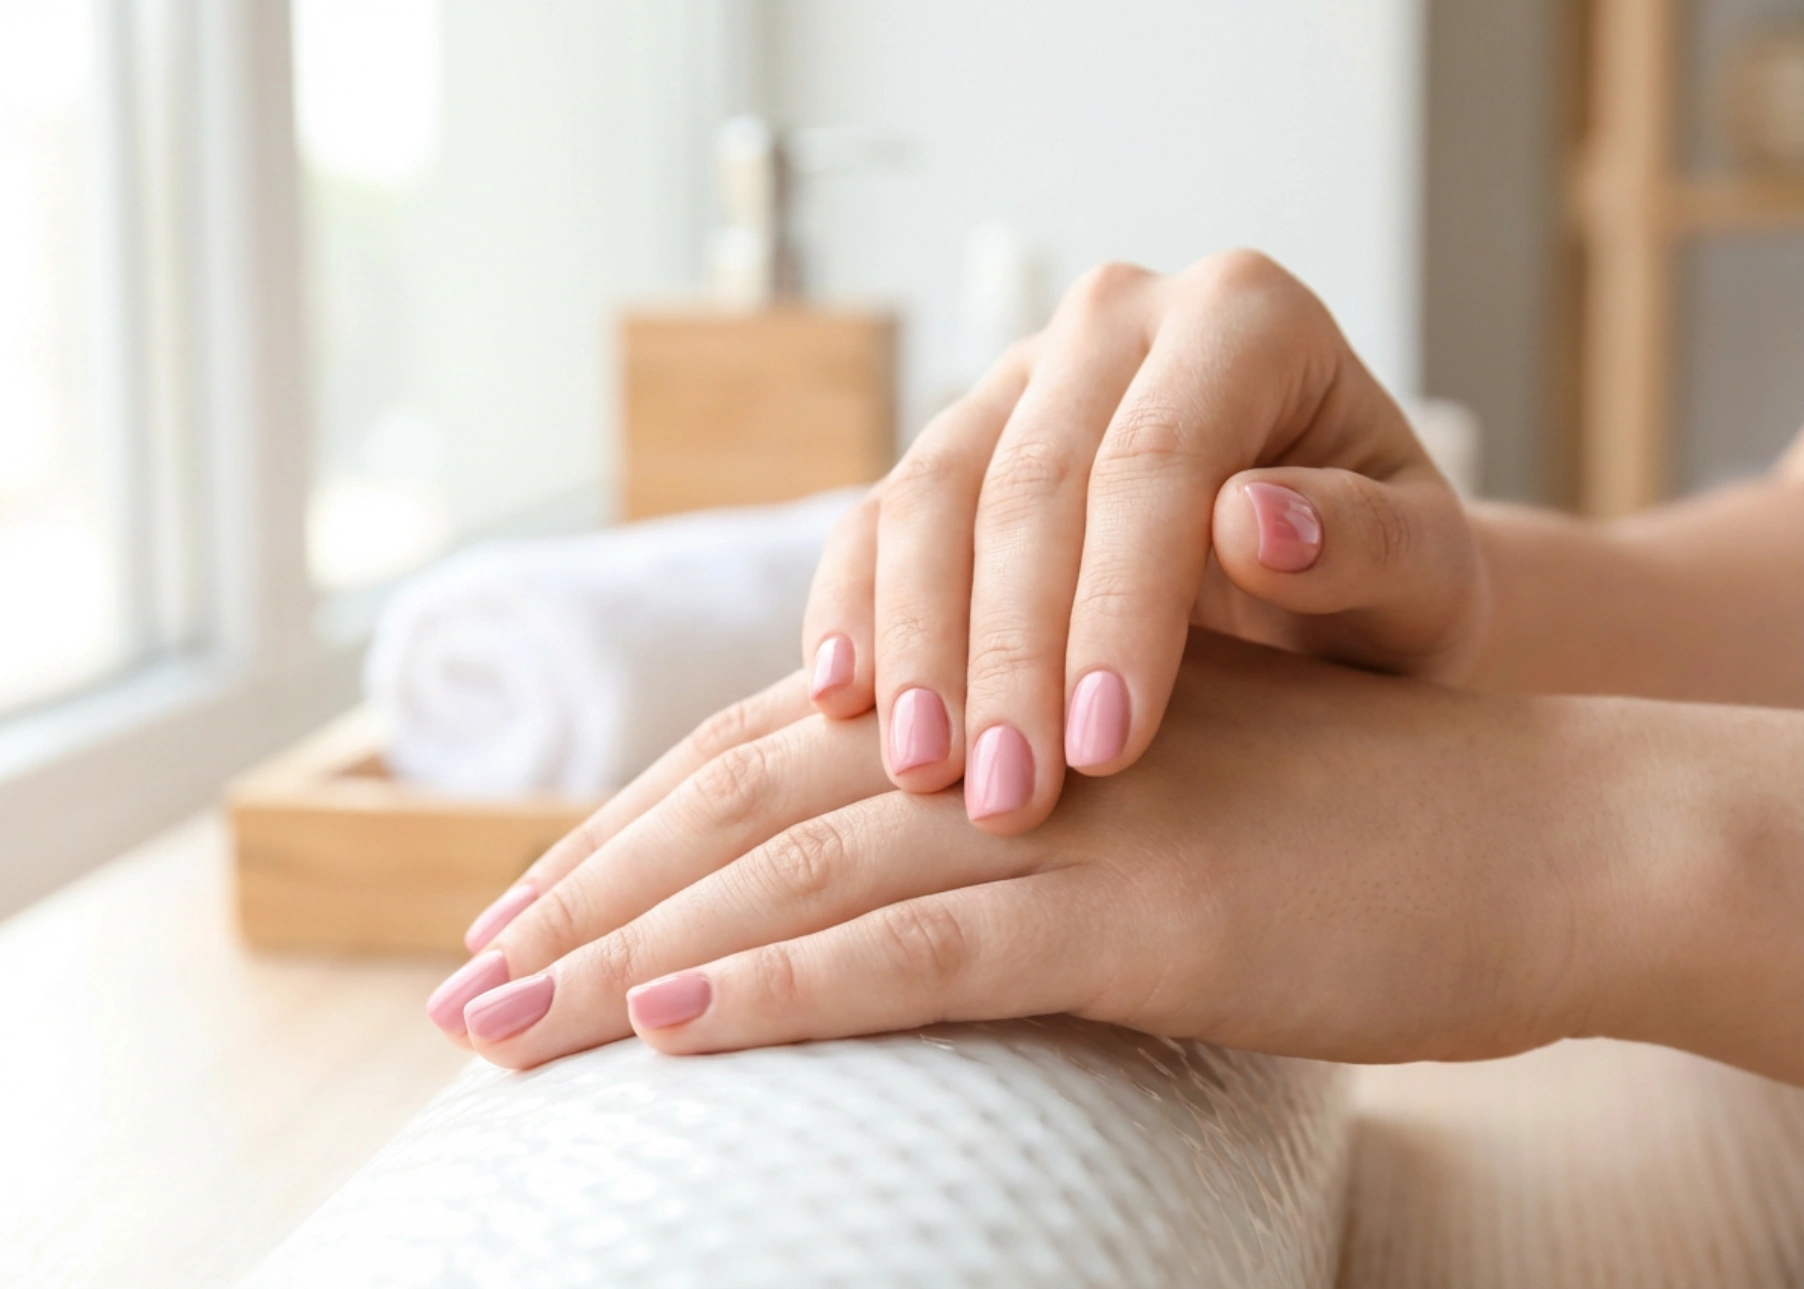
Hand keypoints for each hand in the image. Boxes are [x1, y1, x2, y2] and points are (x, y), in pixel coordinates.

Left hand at [432, 634, 1681, 1073]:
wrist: (1542, 831)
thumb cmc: (1349, 836)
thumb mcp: (1144, 817)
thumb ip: (1020, 842)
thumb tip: (893, 909)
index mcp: (997, 712)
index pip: (764, 764)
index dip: (628, 843)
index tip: (520, 922)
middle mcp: (1002, 741)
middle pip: (741, 809)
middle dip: (585, 901)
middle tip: (460, 990)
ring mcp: (1063, 818)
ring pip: (797, 874)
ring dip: (632, 952)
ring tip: (500, 1026)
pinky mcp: (1136, 910)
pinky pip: (925, 947)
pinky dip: (785, 984)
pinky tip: (669, 1027)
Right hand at [801, 250, 1487, 832]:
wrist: (1330, 590)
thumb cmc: (1385, 587)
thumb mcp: (1422, 579)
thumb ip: (1364, 545)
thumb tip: (1253, 522)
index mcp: (1244, 316)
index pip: (1155, 459)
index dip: (1118, 607)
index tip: (1107, 749)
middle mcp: (1116, 319)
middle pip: (1027, 483)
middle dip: (1008, 654)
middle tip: (1007, 802)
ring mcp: (1020, 377)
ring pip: (928, 498)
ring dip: (918, 647)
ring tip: (924, 780)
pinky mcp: (954, 448)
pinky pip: (876, 522)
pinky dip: (854, 612)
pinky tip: (844, 707)